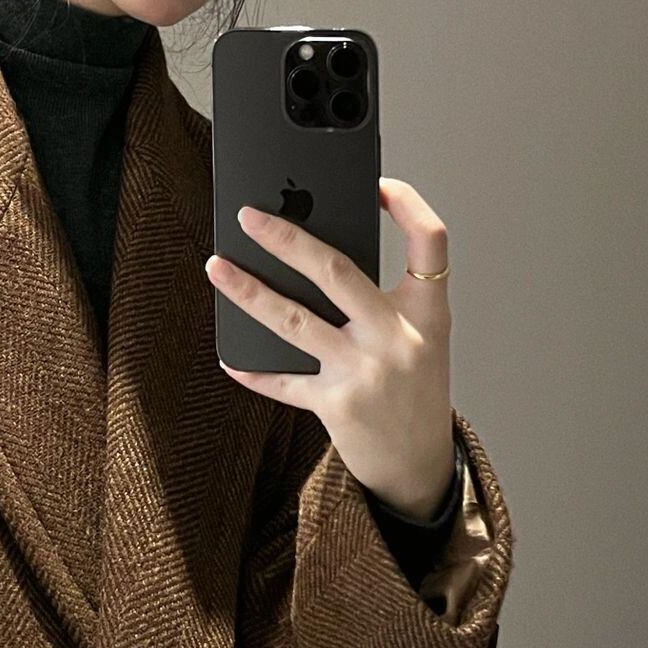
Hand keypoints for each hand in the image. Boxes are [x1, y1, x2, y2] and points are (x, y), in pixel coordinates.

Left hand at [205, 176, 456, 517]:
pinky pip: (283, 380)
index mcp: (428, 313)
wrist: (421, 465)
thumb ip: (382, 300)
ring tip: (217, 267)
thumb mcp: (420, 338)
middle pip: (336, 272)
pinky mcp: (336, 406)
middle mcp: (398, 338)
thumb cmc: (415, 391)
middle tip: (248, 216)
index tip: (377, 182)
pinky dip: (254, 367)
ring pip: (294, 321)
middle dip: (286, 238)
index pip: (431, 241)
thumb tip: (312, 257)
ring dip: (248, 292)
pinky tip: (230, 354)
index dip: (407, 203)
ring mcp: (365, 373)